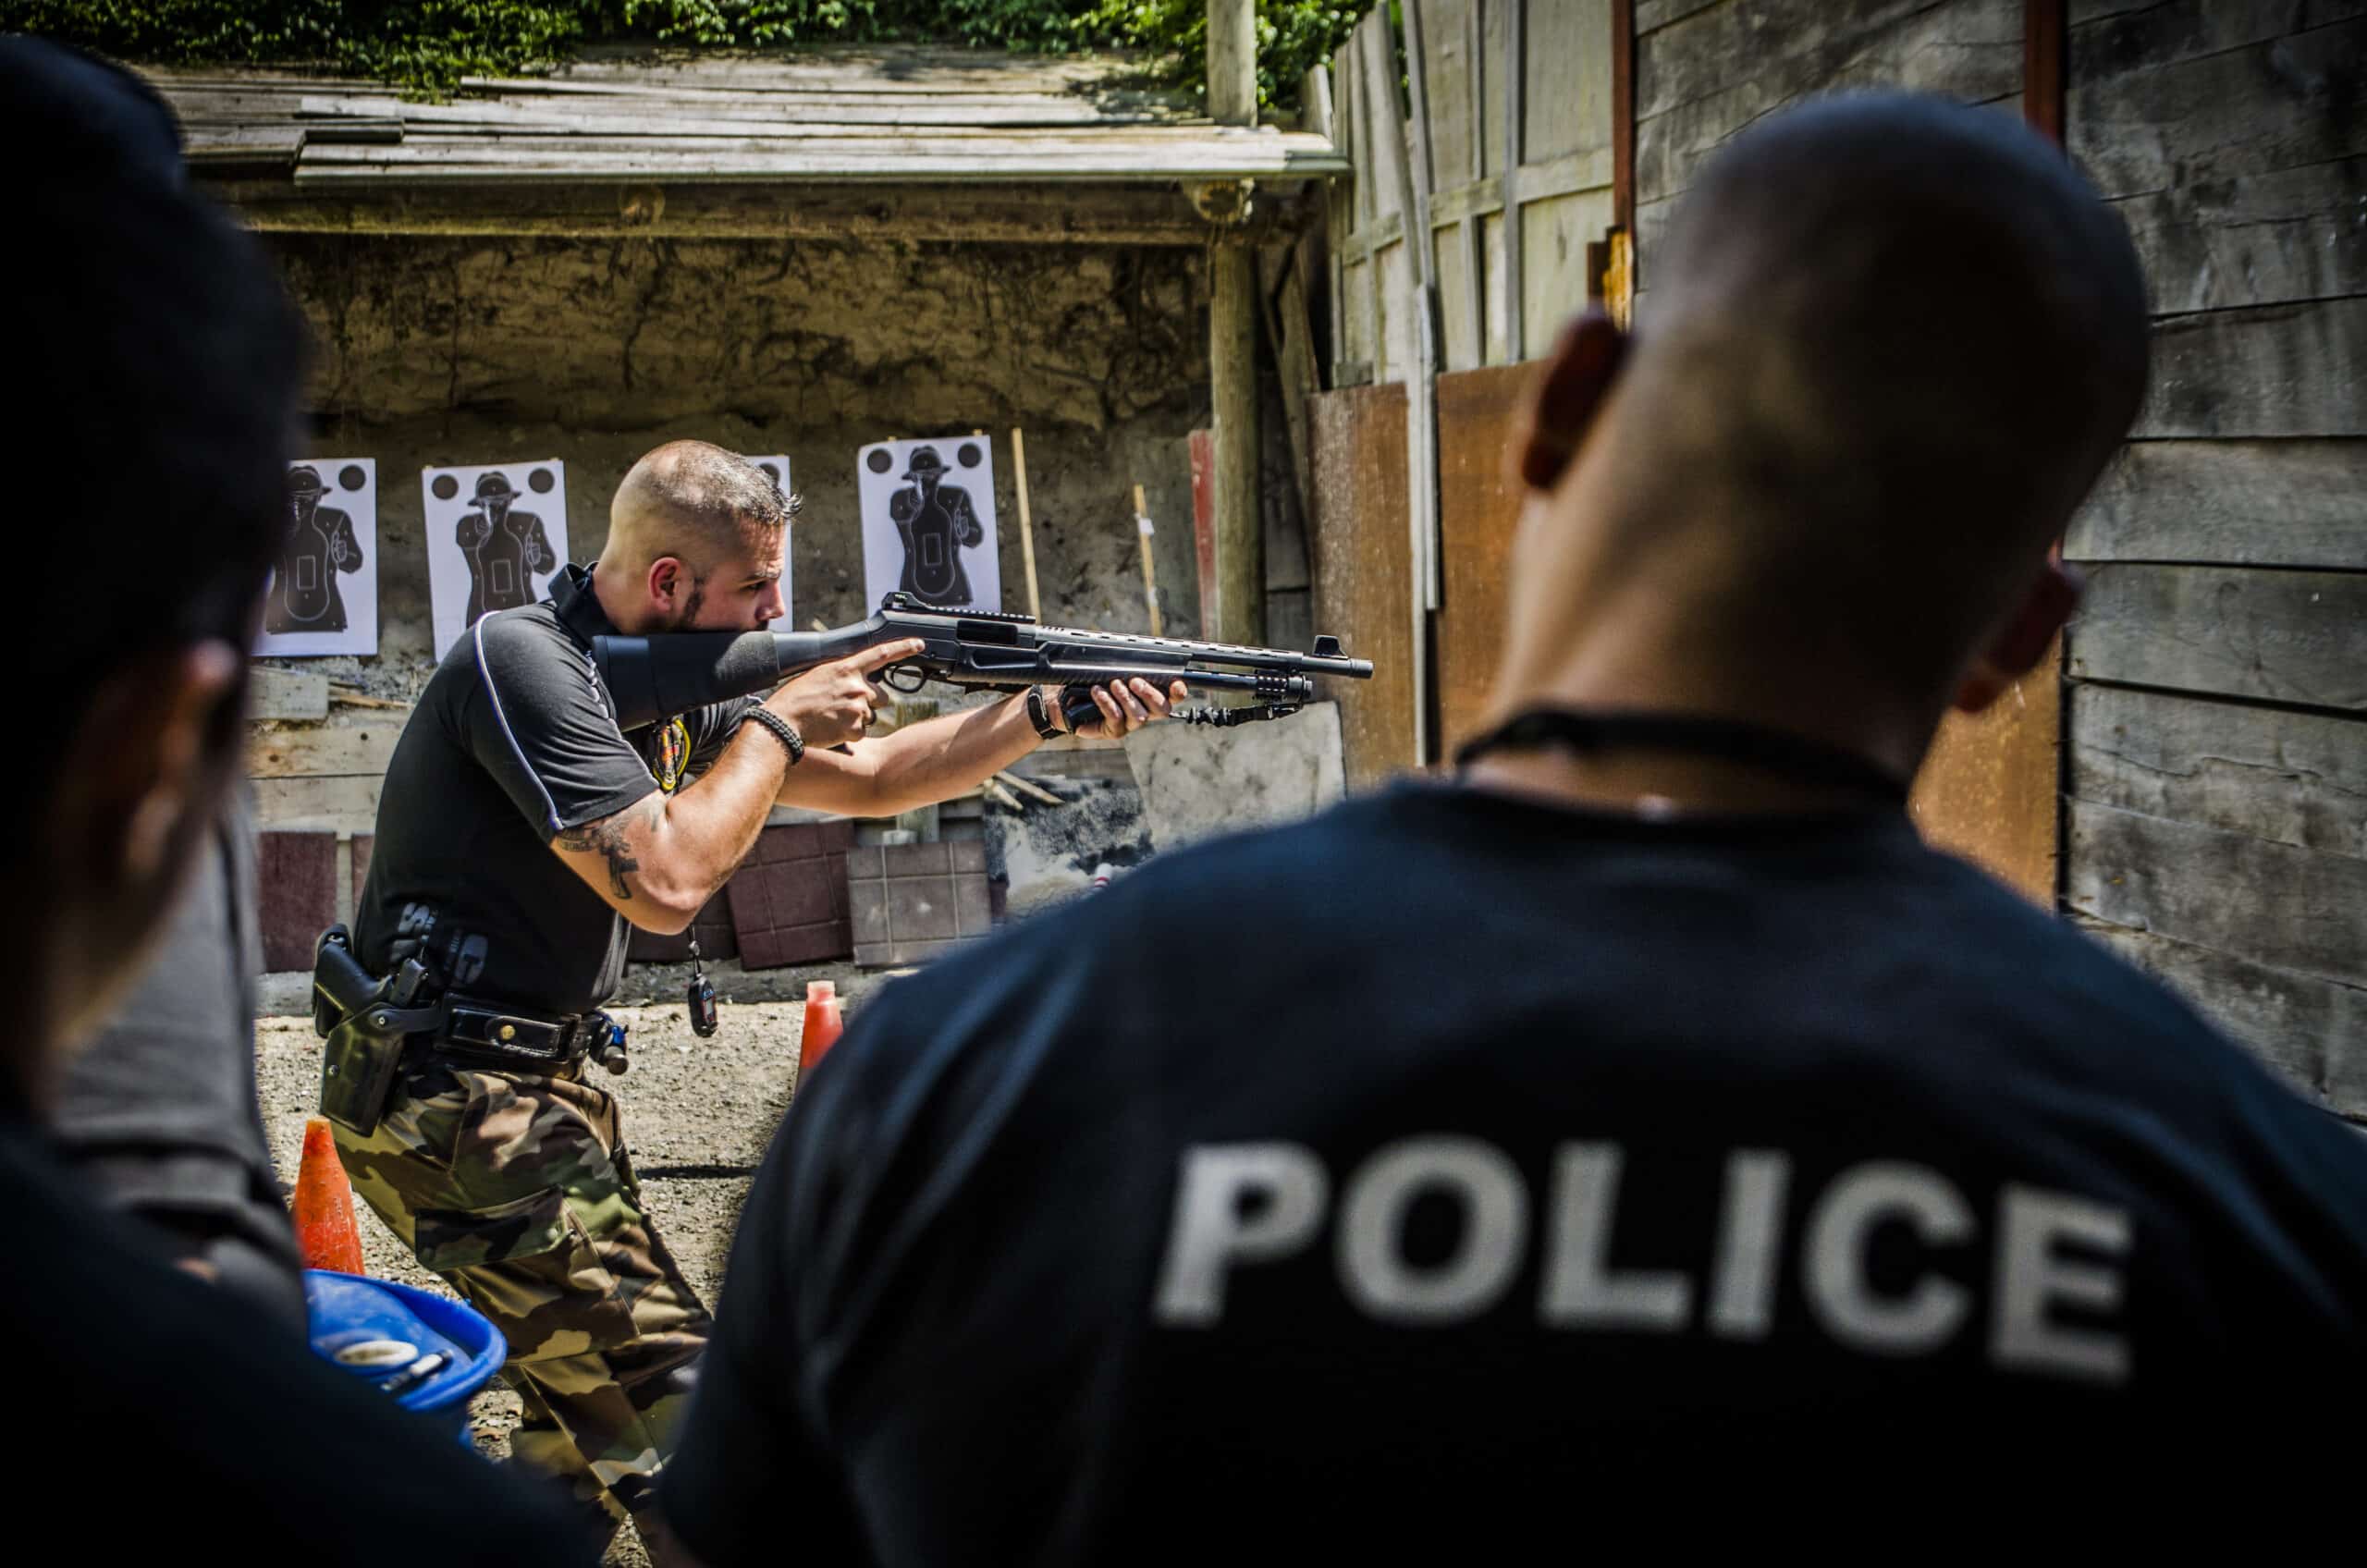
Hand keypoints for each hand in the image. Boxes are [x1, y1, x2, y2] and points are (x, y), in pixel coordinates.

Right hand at [767, 638, 923, 750]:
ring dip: (856, 718)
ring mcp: (858, 708)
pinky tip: (832, 729)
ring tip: (831, 718)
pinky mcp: (856, 729)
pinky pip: (861, 732)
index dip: (903, 648)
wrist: (784, 722)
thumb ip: (842, 674)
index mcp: (846, 668)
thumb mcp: (819, 675)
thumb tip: (854, 679)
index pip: (881, 654)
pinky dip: (849, 734)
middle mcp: (857, 686)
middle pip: (881, 696)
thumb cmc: (795, 698)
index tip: (919, 644)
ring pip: (870, 716)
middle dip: (868, 702)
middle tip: (842, 707)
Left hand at [1063, 677, 1186, 738]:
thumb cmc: (1090, 681)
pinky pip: (1116, 718)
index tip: (1175, 684)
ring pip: (1139, 716)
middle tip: (1135, 681)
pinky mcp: (1113, 731)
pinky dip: (1107, 703)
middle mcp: (1144, 711)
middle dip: (1151, 694)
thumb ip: (1126, 665)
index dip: (1178, 692)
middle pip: (1162, 709)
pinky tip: (1097, 692)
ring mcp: (1129, 723)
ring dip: (1127, 698)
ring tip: (1113, 685)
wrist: (1066, 699)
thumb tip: (1138, 653)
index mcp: (1149, 695)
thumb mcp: (1109, 669)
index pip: (1172, 696)